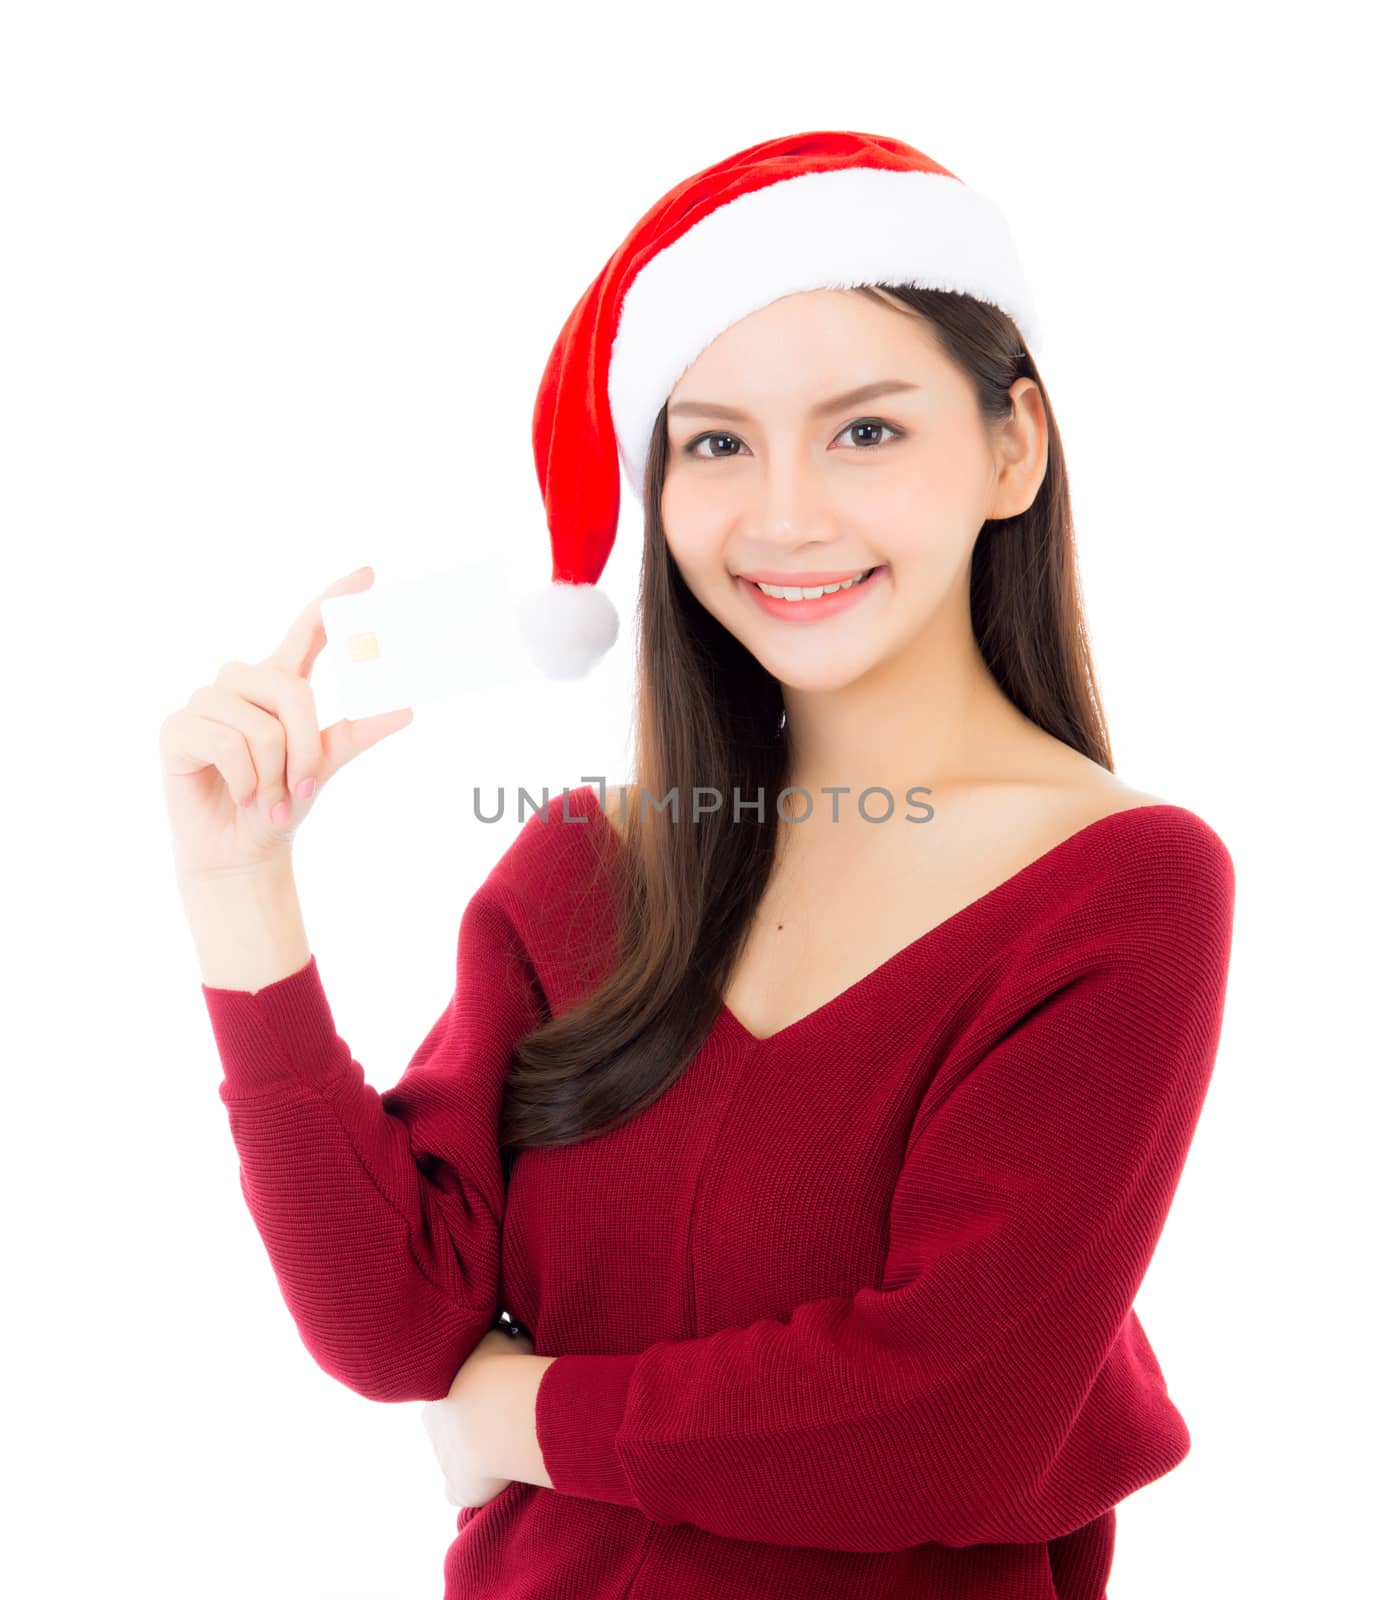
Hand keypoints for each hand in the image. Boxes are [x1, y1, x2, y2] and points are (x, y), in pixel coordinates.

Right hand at [159, 565, 414, 878]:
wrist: (241, 849)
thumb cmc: (281, 803)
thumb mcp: (326, 764)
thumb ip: (359, 732)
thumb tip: (406, 708)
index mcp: (279, 683)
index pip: (307, 631)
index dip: (333, 600)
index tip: (368, 574)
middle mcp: (241, 682)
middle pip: (293, 691)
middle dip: (306, 750)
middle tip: (302, 790)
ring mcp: (206, 700)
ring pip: (262, 728)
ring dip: (275, 775)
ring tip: (266, 798)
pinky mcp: (178, 727)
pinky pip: (229, 745)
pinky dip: (248, 782)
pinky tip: (242, 796)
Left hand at [421, 1327, 535, 1509]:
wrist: (498, 1412)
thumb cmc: (503, 1368)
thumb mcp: (502, 1338)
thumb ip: (501, 1338)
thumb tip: (508, 1334)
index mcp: (439, 1385)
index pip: (450, 1386)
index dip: (473, 1386)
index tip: (494, 1386)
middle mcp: (435, 1421)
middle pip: (449, 1421)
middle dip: (468, 1419)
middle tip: (500, 1416)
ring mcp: (443, 1455)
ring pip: (453, 1454)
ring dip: (472, 1452)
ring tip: (503, 1446)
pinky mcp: (457, 1485)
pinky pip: (456, 1490)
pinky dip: (464, 1488)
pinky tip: (482, 1485)